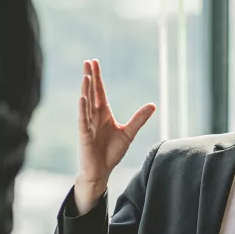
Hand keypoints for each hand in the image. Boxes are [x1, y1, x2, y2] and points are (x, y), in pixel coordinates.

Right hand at [75, 59, 155, 213]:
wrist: (101, 171)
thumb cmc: (111, 152)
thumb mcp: (128, 134)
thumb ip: (139, 119)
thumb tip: (153, 105)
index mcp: (103, 113)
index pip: (99, 91)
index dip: (97, 77)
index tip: (94, 62)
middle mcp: (94, 116)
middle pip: (91, 93)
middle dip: (90, 77)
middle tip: (87, 61)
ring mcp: (88, 125)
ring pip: (86, 104)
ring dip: (86, 90)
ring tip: (86, 76)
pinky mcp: (84, 136)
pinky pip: (83, 120)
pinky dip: (82, 110)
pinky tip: (82, 98)